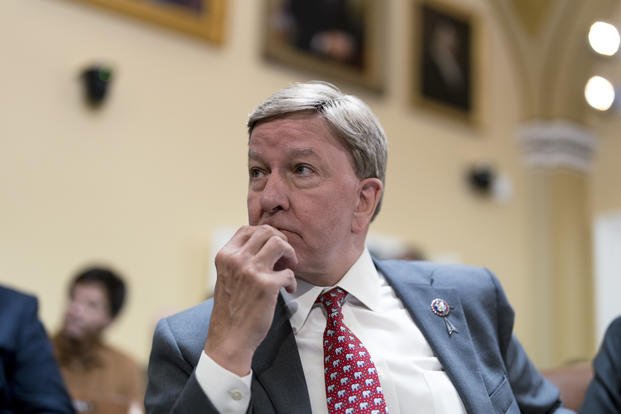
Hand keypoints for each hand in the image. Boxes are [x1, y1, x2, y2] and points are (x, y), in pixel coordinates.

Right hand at [204, 225, 297, 374]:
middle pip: (266, 232)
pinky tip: (288, 290)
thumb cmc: (231, 309)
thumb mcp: (227, 277)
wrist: (229, 338)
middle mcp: (236, 259)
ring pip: (279, 243)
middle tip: (285, 256)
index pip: (248, 229)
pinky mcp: (267, 286)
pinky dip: (292, 281)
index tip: (272, 247)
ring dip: (290, 253)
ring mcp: (252, 271)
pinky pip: (289, 272)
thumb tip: (265, 245)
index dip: (265, 234)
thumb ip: (240, 260)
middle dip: (280, 241)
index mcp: (225, 256)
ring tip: (290, 267)